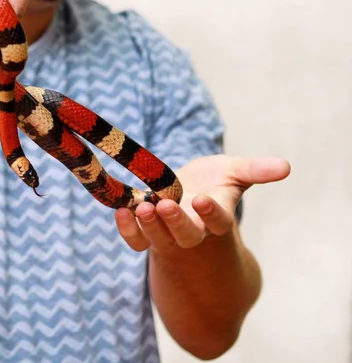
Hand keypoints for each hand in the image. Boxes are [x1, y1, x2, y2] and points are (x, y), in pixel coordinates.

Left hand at [115, 155, 290, 254]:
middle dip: (175, 223)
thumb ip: (256, 170)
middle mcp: (192, 229)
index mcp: (216, 215)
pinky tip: (121, 211)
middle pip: (187, 236)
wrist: (188, 194)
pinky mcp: (146, 232)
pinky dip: (127, 230)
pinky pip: (136, 240)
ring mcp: (167, 233)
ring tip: (143, 207)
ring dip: (149, 225)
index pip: (218, 220)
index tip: (203, 199)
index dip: (211, 213)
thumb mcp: (235, 171)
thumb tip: (286, 166)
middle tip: (163, 206)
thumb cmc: (215, 182)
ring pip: (158, 238)